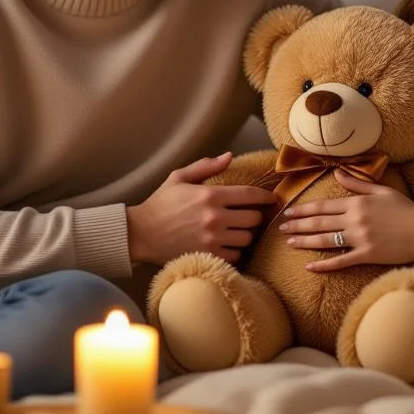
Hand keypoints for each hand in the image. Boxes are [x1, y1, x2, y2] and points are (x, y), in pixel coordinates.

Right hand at [126, 152, 279, 265]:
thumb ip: (206, 166)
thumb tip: (229, 156)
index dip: (266, 196)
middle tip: (246, 216)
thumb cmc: (160, 204)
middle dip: (253, 216)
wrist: (141, 234)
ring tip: (235, 231)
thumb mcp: (179, 178)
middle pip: (254, 218)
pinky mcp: (208, 256)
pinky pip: (236, 256)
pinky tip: (226, 245)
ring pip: (247, 238)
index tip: (272, 198)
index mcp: (210, 195)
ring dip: (244, 234)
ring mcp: (212, 239)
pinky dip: (235, 251)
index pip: (250, 194)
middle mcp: (215, 217)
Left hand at [279, 170, 413, 271]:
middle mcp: (354, 219)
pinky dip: (324, 265)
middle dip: (298, 225)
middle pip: (319, 222)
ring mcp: (359, 238)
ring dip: (304, 242)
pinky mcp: (367, 255)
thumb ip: (357, 183)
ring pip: (324, 240)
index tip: (289, 211)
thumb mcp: (381, 191)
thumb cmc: (406, 210)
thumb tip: (337, 172)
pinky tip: (310, 267)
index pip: (323, 205)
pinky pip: (340, 261)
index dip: (304, 209)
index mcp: (357, 202)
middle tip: (281, 228)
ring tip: (289, 242)